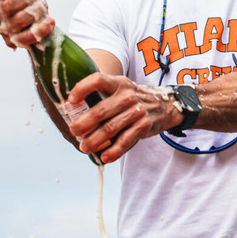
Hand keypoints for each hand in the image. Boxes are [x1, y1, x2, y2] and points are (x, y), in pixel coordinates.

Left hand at [66, 72, 183, 162]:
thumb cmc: (135, 99)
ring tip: (84, 147)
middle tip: (73, 131)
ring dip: (94, 140)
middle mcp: (127, 96)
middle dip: (83, 123)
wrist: (166, 105)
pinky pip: (125, 141)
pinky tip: (104, 157)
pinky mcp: (143, 126)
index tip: (70, 100)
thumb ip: (104, 95)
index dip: (82, 88)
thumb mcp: (122, 89)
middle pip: (100, 111)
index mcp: (119, 84)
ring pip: (110, 129)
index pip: (98, 80)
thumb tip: (75, 110)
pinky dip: (113, 151)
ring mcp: (137, 111)